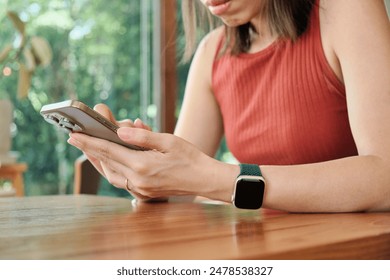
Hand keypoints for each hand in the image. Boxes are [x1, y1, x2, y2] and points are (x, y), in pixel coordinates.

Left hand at [68, 127, 237, 201]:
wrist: (205, 180)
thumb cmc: (190, 158)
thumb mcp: (168, 141)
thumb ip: (142, 137)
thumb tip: (121, 130)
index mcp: (142, 165)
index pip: (108, 151)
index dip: (89, 142)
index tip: (73, 135)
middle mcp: (137, 180)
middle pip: (106, 163)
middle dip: (91, 149)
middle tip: (77, 138)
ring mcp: (140, 189)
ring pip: (110, 174)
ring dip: (99, 161)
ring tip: (91, 149)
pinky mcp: (144, 193)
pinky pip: (121, 181)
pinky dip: (112, 169)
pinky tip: (111, 161)